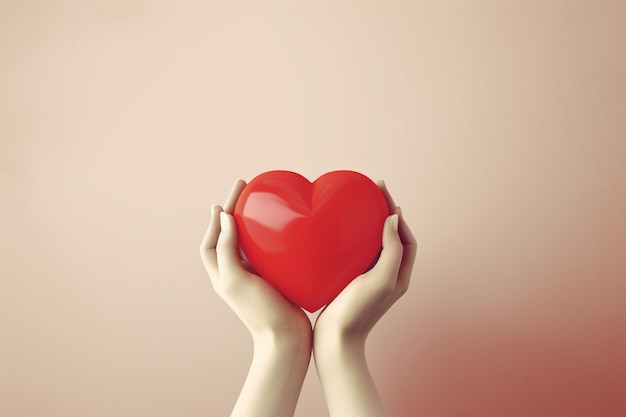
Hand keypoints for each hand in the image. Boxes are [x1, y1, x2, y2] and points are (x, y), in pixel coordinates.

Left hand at [199, 179, 311, 416]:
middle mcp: (235, 274)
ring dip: (250, 222)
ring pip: (247, 242)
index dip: (217, 217)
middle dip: (233, 211)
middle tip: (245, 188)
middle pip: (228, 236)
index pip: (212, 239)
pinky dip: (269, 237)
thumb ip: (227, 250)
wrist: (286, 340)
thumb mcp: (236, 280)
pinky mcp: (273, 279)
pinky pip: (266, 252)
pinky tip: (281, 228)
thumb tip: (226, 218)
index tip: (229, 197)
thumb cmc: (260, 312)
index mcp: (222, 274)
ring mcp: (254, 277)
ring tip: (259, 203)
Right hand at [314, 180, 416, 340]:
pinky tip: (339, 232)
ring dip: (369, 223)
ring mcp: (370, 279)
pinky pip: (358, 253)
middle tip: (371, 191)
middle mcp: (388, 275)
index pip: (405, 236)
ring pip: (375, 244)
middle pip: (392, 237)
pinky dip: (354, 238)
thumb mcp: (381, 280)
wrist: (334, 341)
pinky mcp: (352, 281)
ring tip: (358, 205)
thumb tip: (394, 219)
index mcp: (400, 274)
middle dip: (384, 212)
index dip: (397, 213)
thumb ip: (392, 250)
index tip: (381, 192)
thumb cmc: (358, 312)